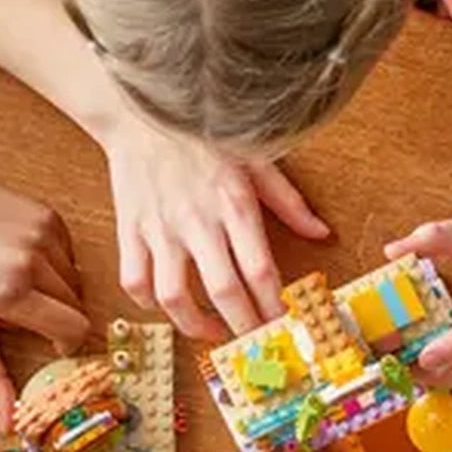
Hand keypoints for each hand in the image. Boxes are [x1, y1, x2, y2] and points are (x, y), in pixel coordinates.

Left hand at [0, 162, 89, 427]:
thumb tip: (10, 423)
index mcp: (11, 293)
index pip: (73, 329)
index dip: (66, 342)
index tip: (50, 342)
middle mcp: (33, 262)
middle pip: (78, 307)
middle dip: (60, 317)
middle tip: (27, 312)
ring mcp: (44, 235)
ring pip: (77, 280)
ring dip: (59, 290)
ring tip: (22, 282)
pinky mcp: (50, 217)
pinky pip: (71, 253)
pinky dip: (56, 263)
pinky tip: (24, 257)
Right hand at [105, 125, 329, 340]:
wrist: (140, 111)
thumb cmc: (202, 134)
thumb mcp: (256, 159)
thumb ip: (290, 202)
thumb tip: (322, 233)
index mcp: (234, 203)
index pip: (260, 270)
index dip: (273, 306)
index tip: (283, 324)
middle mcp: (197, 220)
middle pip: (223, 291)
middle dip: (243, 326)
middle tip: (254, 340)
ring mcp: (160, 228)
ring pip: (173, 296)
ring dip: (194, 325)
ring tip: (211, 330)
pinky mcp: (129, 230)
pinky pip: (135, 281)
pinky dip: (149, 305)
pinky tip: (168, 306)